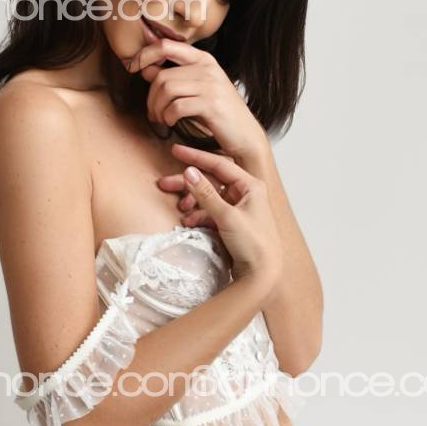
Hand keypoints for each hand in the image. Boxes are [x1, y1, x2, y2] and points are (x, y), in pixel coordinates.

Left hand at [125, 36, 269, 168]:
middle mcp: (207, 68)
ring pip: (166, 89)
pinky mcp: (211, 104)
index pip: (166, 46)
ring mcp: (210, 85)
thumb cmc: (219, 114)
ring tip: (162, 119)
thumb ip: (173, 78)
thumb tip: (145, 68)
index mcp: (203, 59)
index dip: (144, 54)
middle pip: (162, 75)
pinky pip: (176, 106)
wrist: (246, 136)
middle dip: (151, 98)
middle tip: (153, 114)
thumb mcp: (196, 91)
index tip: (132, 67)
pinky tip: (172, 123)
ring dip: (158, 109)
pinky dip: (168, 117)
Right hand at [171, 151, 282, 290]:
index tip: (176, 151)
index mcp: (250, 186)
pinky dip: (198, 216)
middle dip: (188, 183)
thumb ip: (206, 194)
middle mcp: (245, 194)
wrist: (261, 275)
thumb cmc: (254, 244)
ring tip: (179, 208)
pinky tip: (189, 222)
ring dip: (192, 202)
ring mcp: (238, 209)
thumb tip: (189, 172)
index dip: (196, 157)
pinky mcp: (231, 223)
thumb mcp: (227, 216)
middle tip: (165, 183)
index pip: (219, 164)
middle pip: (211, 181)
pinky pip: (210, 213)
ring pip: (208, 198)